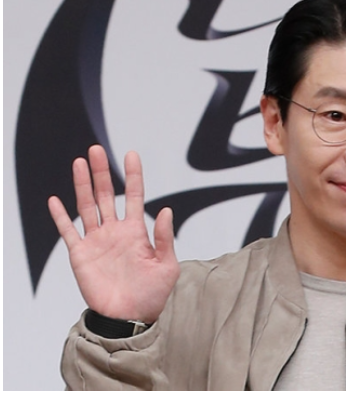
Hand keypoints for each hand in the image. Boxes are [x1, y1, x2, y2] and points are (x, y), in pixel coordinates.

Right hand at [48, 145, 179, 323]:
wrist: (129, 318)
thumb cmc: (152, 294)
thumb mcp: (166, 265)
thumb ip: (165, 238)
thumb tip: (167, 211)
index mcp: (137, 232)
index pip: (135, 196)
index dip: (133, 175)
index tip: (132, 154)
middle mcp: (115, 232)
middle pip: (107, 195)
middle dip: (102, 172)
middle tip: (96, 149)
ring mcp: (97, 241)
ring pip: (87, 206)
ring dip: (82, 185)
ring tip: (79, 163)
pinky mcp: (81, 255)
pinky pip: (69, 232)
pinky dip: (61, 216)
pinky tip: (56, 199)